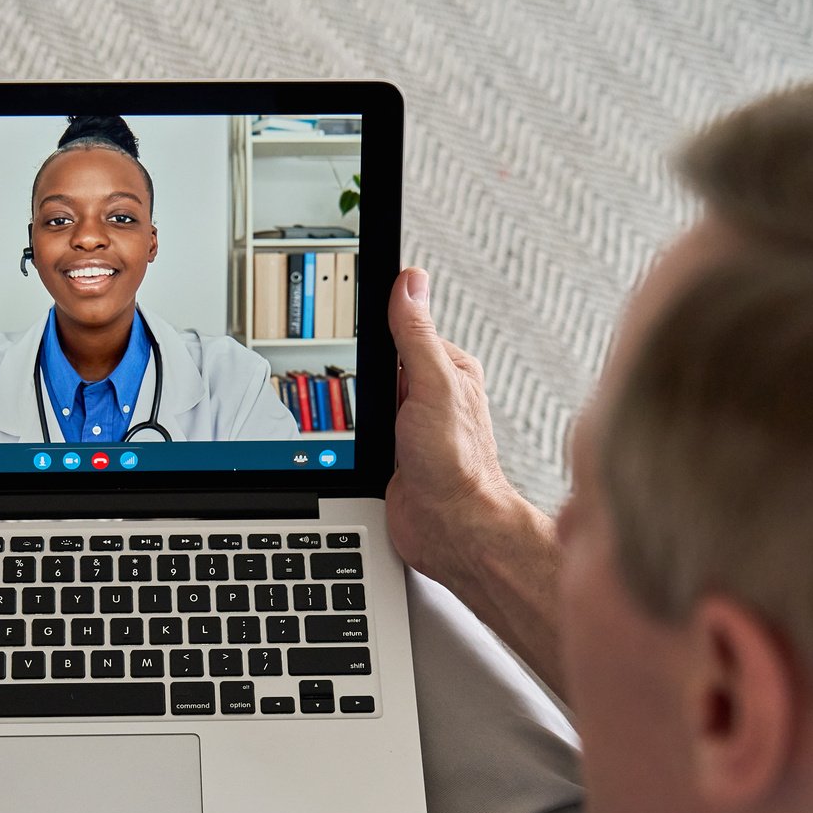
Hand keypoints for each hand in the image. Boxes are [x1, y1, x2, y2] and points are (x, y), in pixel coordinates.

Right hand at [385, 267, 521, 581]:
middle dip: (366, 371)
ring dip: (360, 407)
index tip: (358, 318)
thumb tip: (409, 282)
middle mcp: (432, 395)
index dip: (380, 325)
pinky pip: (366, 430)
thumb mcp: (432, 385)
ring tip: (364, 416)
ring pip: (371, 399)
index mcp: (448, 368)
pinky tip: (358, 439)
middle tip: (358, 378)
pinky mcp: (395, 454)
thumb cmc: (456, 464)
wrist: (450, 530)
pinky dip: (357, 432)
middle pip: (383, 364)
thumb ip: (417, 335)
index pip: (406, 329)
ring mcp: (412, 425)